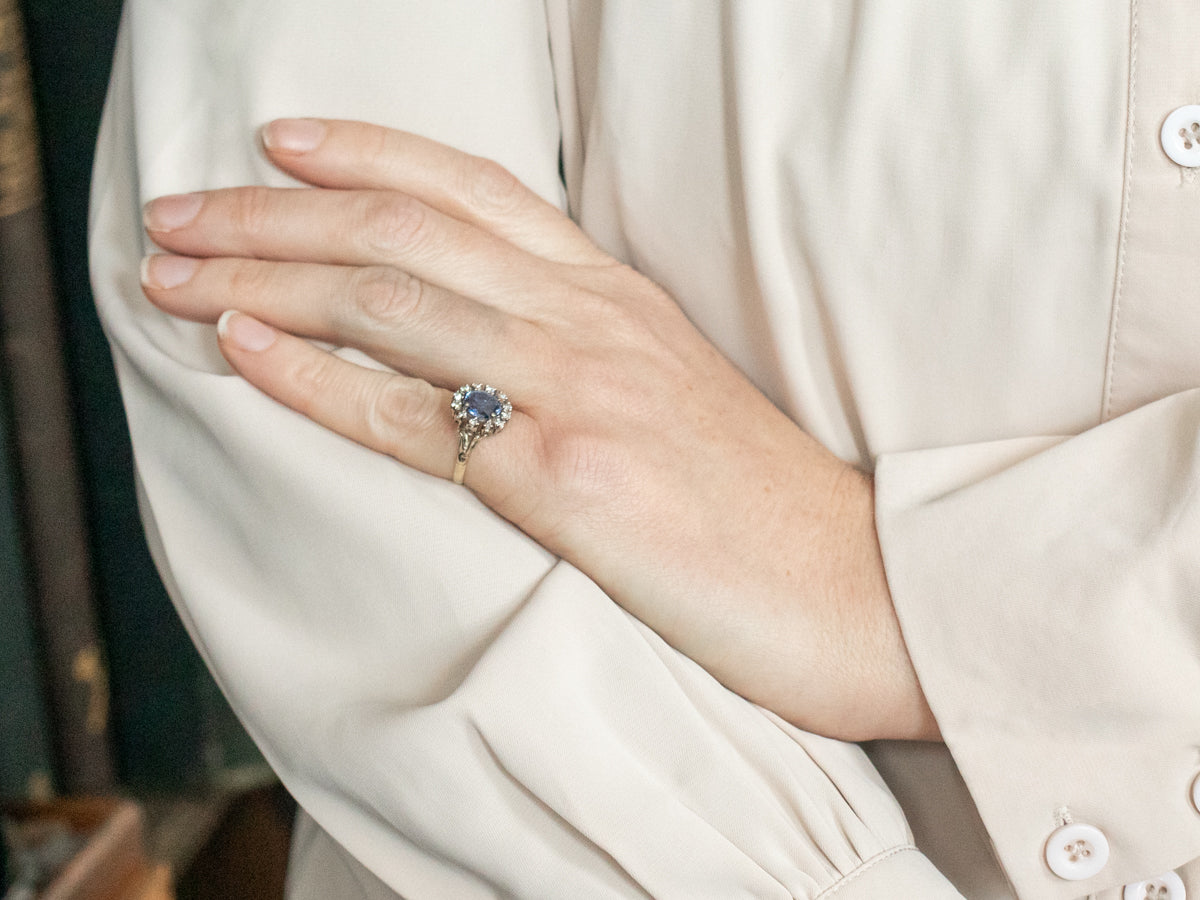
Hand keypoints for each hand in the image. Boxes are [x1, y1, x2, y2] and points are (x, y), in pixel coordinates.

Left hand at [141, 118, 937, 741]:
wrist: (857, 588)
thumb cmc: (762, 507)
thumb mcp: (672, 397)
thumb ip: (586, 355)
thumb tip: (492, 352)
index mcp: (617, 297)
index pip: (473, 188)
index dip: (367, 152)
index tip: (281, 144)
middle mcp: (591, 321)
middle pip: (404, 229)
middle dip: (270, 212)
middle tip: (177, 211)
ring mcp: (578, 389)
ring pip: (389, 298)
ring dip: (260, 276)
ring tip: (166, 268)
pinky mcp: (566, 476)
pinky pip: (409, 409)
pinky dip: (309, 373)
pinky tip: (240, 345)